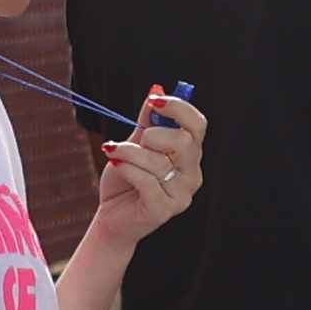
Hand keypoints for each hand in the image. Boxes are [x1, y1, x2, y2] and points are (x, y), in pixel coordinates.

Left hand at [86, 88, 205, 250]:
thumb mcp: (135, 145)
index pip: (198, 125)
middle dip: (152, 135)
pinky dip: (126, 168)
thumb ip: (147, 122)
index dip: (179, 108)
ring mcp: (181, 194)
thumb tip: (156, 91)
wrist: (112, 218)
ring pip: (159, 162)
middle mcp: (192, 174)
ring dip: (128, 153)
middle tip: (134, 142)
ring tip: (112, 153)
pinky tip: (115, 165)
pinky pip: (146, 181)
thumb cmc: (125, 181)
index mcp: (189, 155)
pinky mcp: (163, 210)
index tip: (154, 102)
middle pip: (184, 141)